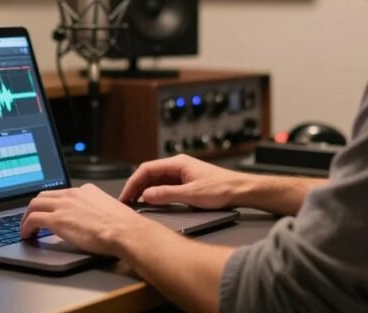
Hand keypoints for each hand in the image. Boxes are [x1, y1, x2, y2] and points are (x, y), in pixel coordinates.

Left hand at [20, 183, 168, 255]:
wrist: (124, 231)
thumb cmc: (122, 225)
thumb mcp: (108, 210)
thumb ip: (96, 210)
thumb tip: (93, 220)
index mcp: (85, 191)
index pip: (61, 193)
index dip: (51, 204)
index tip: (48, 212)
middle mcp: (72, 194)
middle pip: (43, 195)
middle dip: (35, 207)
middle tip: (31, 219)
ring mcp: (63, 205)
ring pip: (34, 204)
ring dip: (27, 217)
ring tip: (26, 228)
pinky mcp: (56, 219)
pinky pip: (32, 219)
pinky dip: (26, 227)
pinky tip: (27, 235)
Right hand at [119, 154, 247, 208]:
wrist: (242, 191)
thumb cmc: (222, 189)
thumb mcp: (191, 194)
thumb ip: (167, 194)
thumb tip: (146, 195)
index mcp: (178, 163)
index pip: (147, 169)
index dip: (133, 182)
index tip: (125, 195)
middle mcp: (178, 166)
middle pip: (150, 174)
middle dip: (136, 187)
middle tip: (127, 202)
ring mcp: (182, 174)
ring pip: (157, 180)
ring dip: (145, 191)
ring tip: (136, 204)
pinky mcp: (187, 183)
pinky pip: (165, 186)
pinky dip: (156, 194)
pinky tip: (153, 203)